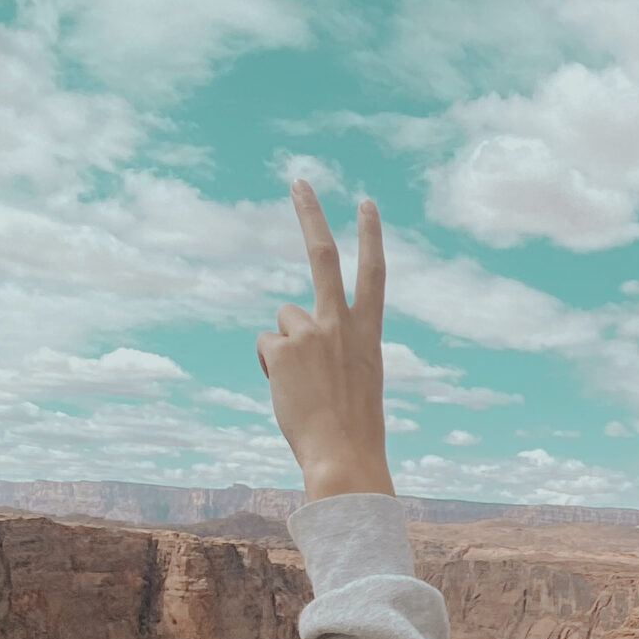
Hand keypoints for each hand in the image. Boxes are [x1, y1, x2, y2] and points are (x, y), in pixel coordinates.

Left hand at [257, 183, 392, 499]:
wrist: (344, 458)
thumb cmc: (353, 430)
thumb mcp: (358, 381)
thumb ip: (334, 349)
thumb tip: (287, 338)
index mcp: (369, 334)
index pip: (373, 274)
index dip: (371, 236)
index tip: (366, 204)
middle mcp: (341, 324)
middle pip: (323, 256)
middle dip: (311, 215)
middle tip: (298, 181)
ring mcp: (311, 334)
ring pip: (282, 320)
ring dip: (284, 348)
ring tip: (302, 385)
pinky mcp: (282, 349)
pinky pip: (265, 347)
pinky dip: (270, 367)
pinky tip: (287, 391)